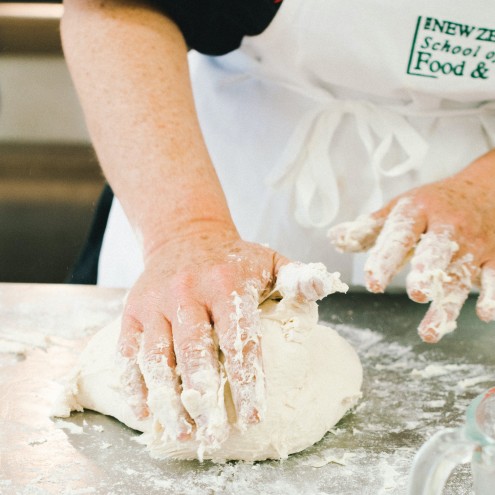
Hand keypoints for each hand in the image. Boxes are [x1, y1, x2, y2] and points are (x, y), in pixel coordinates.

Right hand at [117, 229, 290, 448]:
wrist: (184, 234)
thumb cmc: (232, 258)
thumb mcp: (269, 260)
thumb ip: (297, 277)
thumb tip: (324, 288)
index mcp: (225, 283)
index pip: (238, 338)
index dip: (245, 379)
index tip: (253, 415)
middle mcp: (186, 292)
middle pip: (194, 351)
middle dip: (204, 398)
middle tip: (215, 435)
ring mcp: (155, 302)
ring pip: (157, 357)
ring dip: (169, 399)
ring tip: (185, 433)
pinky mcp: (132, 311)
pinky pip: (128, 352)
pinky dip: (134, 385)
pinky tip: (146, 413)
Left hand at [328, 150, 494, 342]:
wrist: (485, 189)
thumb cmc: (432, 204)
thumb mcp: (400, 209)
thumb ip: (368, 228)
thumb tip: (334, 239)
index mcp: (418, 212)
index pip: (400, 234)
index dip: (386, 257)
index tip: (372, 281)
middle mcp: (447, 227)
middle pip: (436, 250)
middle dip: (427, 272)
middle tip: (415, 294)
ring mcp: (473, 244)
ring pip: (461, 275)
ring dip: (447, 304)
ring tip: (430, 332)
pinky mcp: (493, 258)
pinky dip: (492, 295)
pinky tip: (483, 315)